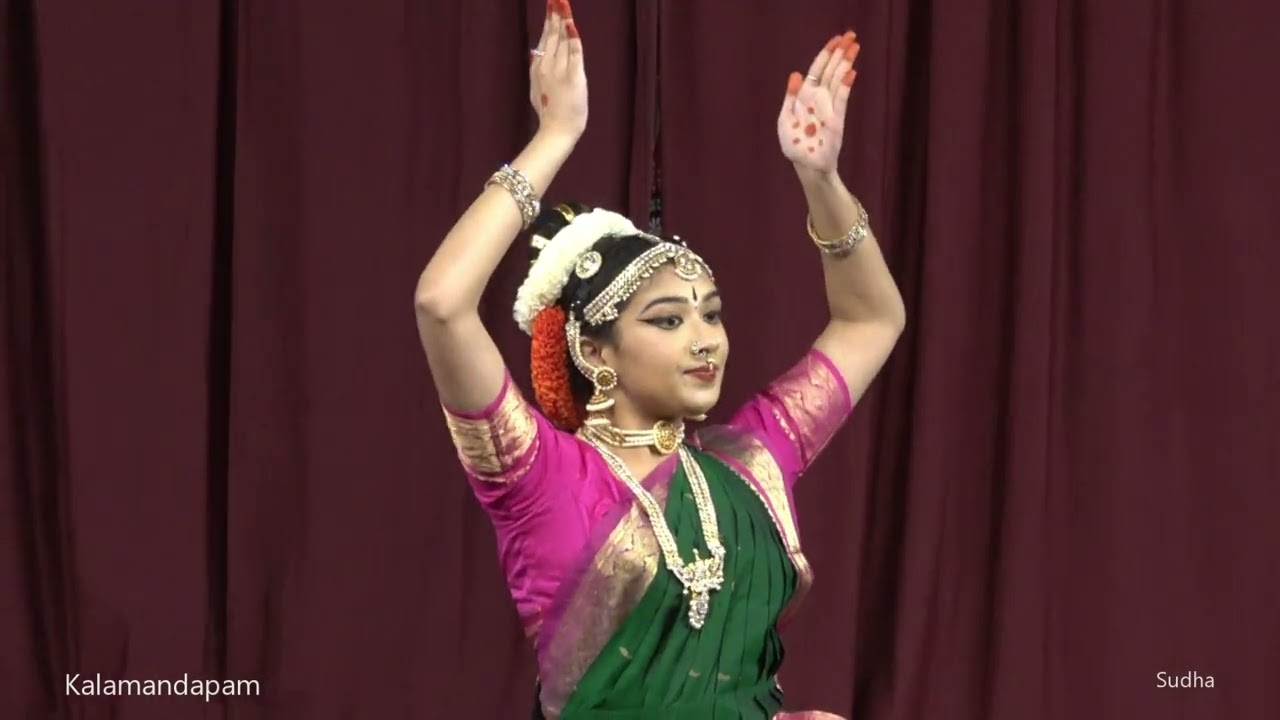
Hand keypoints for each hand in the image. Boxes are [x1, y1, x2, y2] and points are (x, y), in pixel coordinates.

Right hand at [530, 0, 587, 142]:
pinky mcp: (572, 78)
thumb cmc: (550, 113)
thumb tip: (533, 52)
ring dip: (563, 20)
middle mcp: (547, 66)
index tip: (551, 6)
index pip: (545, 38)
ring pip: (561, 40)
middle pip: (552, 34)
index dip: (549, 21)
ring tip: (562, 3)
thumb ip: (536, 69)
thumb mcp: (537, 89)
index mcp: (539, 67)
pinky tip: (571, 25)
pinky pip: (574, 54)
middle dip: (554, 14)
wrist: (557, 131)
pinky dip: (572, 39)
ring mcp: (559, 71)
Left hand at [776, 31, 860, 174]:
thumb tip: (796, 74)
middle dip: (840, 53)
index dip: (825, 55)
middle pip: (831, 71)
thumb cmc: (794, 144)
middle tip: (851, 36)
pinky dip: (845, 86)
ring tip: (854, 47)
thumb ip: (790, 97)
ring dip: (846, 63)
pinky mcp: (837, 120)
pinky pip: (842, 99)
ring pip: (838, 81)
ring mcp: (829, 108)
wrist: (805, 165)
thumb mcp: (785, 120)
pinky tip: (851, 73)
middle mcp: (819, 99)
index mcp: (805, 97)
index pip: (817, 70)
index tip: (836, 40)